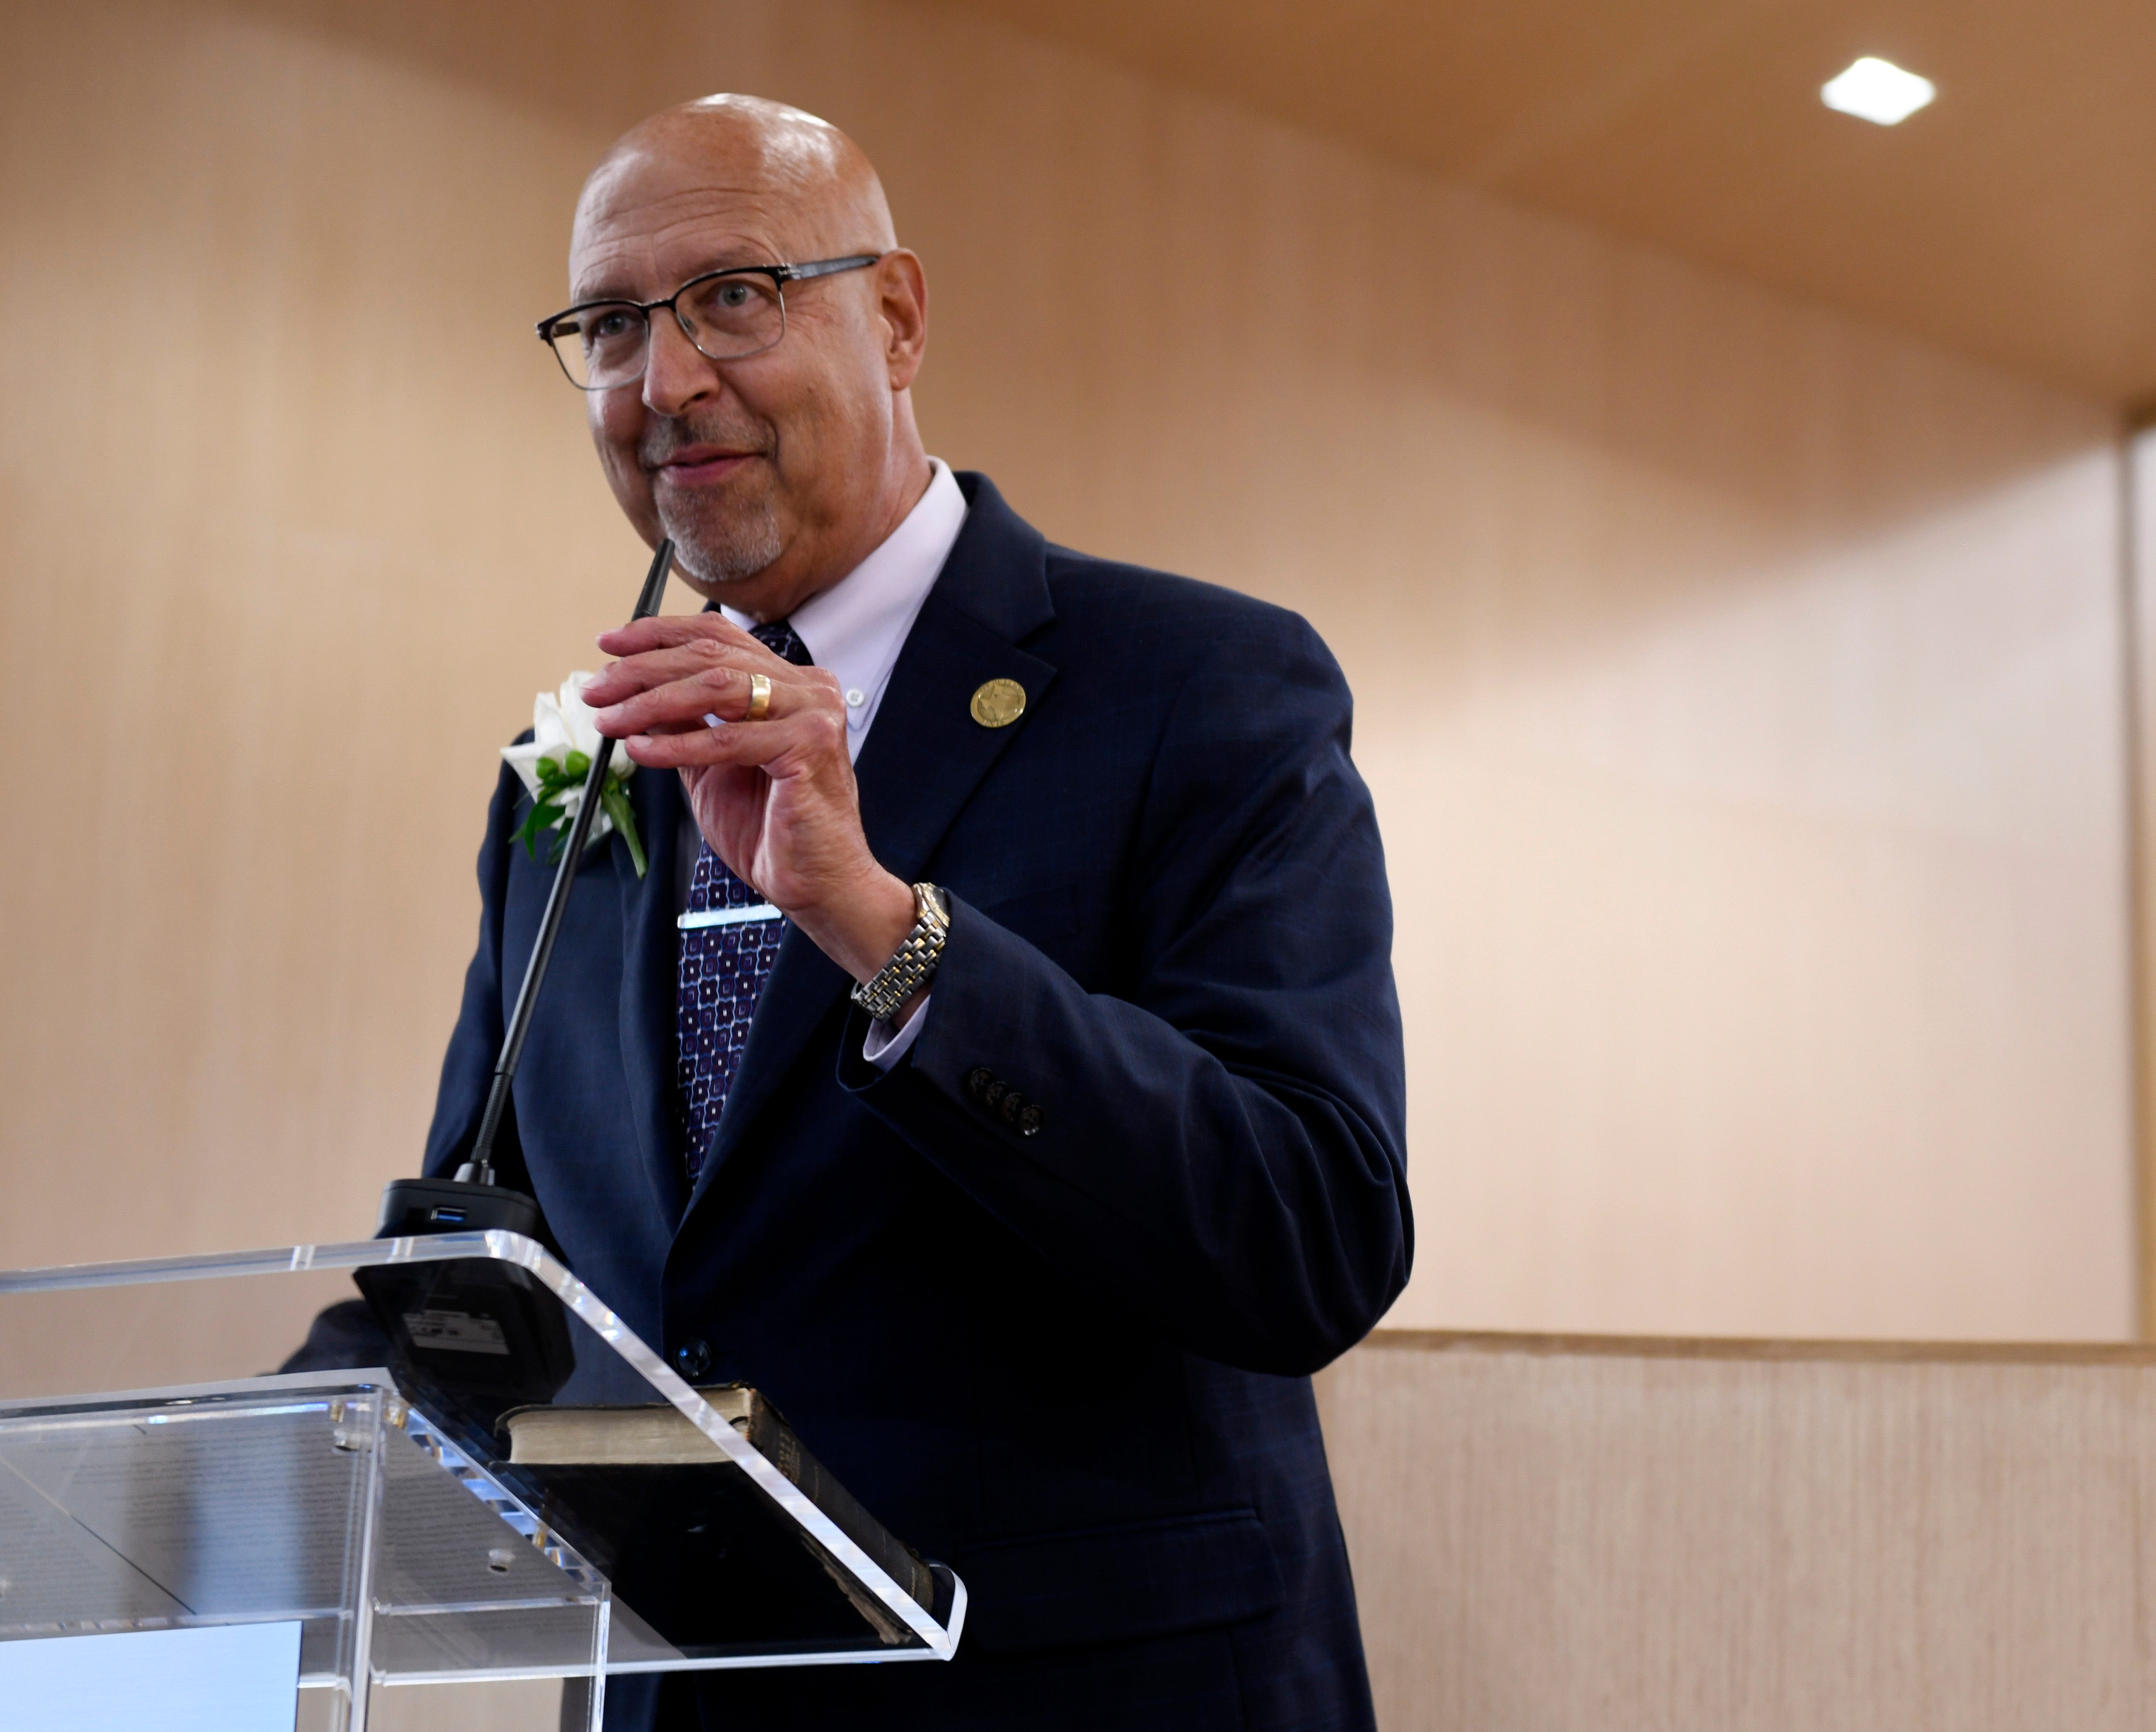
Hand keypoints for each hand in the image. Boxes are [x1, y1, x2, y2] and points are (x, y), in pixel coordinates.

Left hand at [582, 614, 915, 984]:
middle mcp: (808, 688)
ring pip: (716, 687)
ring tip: (609, 719)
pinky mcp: (808, 747)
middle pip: (712, 656)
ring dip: (650, 701)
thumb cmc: (771, 831)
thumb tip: (634, 692)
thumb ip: (684, 724)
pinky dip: (676, 744)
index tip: (608, 645)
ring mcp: (812, 713)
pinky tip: (639, 750)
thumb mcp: (711, 767)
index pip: (719, 637)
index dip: (659, 635)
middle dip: (642, 670)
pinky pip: (727, 738)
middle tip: (595, 691)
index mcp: (790, 684)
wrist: (818, 884)